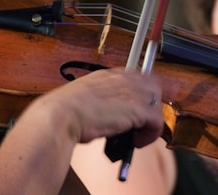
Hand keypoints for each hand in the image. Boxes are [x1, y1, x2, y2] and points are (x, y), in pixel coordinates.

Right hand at [33, 67, 163, 146]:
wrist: (59, 115)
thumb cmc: (63, 111)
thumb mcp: (83, 97)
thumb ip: (99, 100)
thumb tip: (106, 114)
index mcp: (109, 75)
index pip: (138, 77)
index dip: (142, 93)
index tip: (142, 108)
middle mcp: (124, 79)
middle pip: (154, 87)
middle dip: (151, 106)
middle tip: (141, 124)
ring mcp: (133, 92)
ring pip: (157, 104)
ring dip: (150, 122)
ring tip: (136, 136)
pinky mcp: (138, 109)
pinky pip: (157, 122)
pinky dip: (150, 135)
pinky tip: (136, 143)